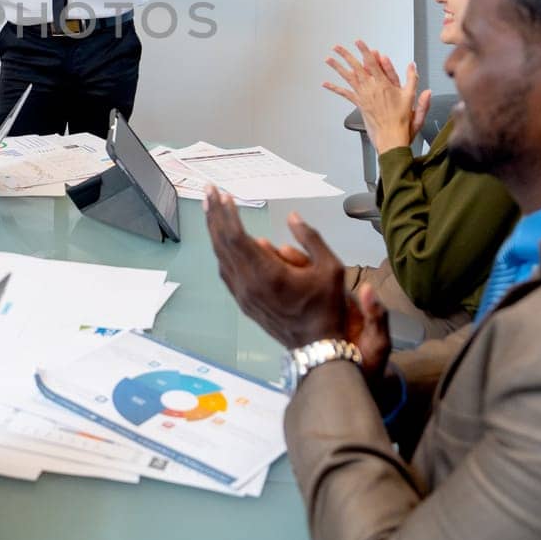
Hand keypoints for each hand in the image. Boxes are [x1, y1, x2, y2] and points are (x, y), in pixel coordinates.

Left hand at [202, 189, 353, 348]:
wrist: (317, 348)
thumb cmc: (327, 307)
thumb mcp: (331, 268)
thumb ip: (311, 238)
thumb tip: (293, 217)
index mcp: (268, 274)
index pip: (237, 237)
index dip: (227, 213)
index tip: (222, 194)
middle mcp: (249, 284)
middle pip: (222, 244)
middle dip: (214, 215)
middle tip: (208, 192)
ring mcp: (243, 295)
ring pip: (220, 258)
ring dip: (214, 231)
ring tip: (211, 209)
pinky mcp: (243, 302)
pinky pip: (225, 272)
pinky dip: (221, 251)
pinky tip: (221, 239)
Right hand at [253, 238, 390, 381]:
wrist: (357, 385)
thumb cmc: (369, 364)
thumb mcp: (378, 342)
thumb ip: (376, 317)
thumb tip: (367, 288)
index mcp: (339, 305)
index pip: (319, 277)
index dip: (302, 261)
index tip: (285, 249)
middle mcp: (321, 307)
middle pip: (299, 280)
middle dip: (280, 264)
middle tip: (260, 249)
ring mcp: (308, 319)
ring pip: (287, 294)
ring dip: (271, 278)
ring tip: (251, 265)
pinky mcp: (297, 333)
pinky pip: (282, 310)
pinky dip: (268, 299)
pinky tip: (251, 290)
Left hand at [321, 40, 429, 153]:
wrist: (391, 137)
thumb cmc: (402, 120)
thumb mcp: (411, 98)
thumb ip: (413, 80)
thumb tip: (413, 66)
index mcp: (384, 85)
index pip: (373, 64)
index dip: (365, 52)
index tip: (359, 42)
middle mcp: (371, 88)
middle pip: (356, 68)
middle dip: (346, 55)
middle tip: (337, 47)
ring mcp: (363, 96)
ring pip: (348, 78)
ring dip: (338, 67)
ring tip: (328, 59)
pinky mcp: (359, 104)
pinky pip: (345, 94)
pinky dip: (335, 88)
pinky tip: (326, 84)